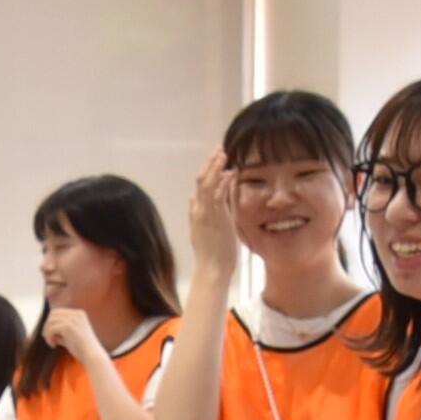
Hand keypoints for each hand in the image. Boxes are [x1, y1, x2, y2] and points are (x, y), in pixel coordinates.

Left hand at [43, 307, 106, 363]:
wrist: (92, 356)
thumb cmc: (83, 350)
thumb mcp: (71, 337)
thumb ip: (62, 332)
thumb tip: (48, 331)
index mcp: (79, 314)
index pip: (58, 312)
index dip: (52, 322)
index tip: (51, 335)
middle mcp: (76, 314)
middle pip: (53, 314)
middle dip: (48, 326)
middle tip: (49, 338)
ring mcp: (72, 319)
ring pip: (51, 321)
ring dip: (47, 332)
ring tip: (52, 343)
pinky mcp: (68, 327)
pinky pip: (51, 329)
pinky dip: (49, 337)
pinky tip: (53, 345)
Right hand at [187, 150, 239, 275]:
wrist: (212, 270)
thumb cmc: (210, 255)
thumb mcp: (199, 232)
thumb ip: (194, 213)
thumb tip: (191, 198)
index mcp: (196, 213)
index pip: (199, 187)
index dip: (206, 171)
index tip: (214, 160)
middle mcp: (199, 211)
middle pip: (201, 181)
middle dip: (210, 164)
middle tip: (218, 149)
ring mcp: (207, 214)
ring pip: (208, 184)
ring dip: (216, 168)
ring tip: (223, 154)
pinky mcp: (217, 218)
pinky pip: (218, 195)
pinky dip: (223, 182)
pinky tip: (229, 172)